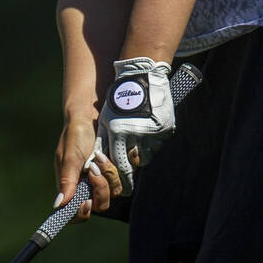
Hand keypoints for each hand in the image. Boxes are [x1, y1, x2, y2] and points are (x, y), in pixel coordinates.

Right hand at [54, 118, 122, 221]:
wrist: (91, 115)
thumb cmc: (74, 135)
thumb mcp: (69, 157)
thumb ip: (66, 181)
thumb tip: (58, 206)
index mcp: (73, 187)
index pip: (76, 214)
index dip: (82, 213)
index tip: (86, 202)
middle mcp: (89, 187)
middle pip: (101, 205)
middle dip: (100, 188)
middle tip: (93, 169)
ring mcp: (106, 179)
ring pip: (116, 191)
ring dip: (110, 173)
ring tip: (100, 155)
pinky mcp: (119, 169)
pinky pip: (128, 176)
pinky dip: (124, 165)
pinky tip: (115, 153)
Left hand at [97, 57, 174, 191]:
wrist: (141, 77)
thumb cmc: (118, 97)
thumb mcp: (106, 117)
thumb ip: (104, 140)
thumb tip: (98, 161)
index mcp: (119, 132)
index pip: (120, 166)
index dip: (120, 177)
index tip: (121, 186)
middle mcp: (137, 134)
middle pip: (135, 163)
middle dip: (131, 168)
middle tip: (129, 173)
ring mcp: (153, 132)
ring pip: (147, 155)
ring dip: (141, 153)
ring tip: (137, 140)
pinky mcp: (165, 129)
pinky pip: (158, 144)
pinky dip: (152, 142)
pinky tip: (147, 130)